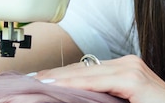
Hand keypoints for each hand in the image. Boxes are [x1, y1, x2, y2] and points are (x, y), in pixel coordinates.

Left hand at [34, 55, 164, 102]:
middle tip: (28, 82)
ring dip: (59, 78)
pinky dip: (75, 83)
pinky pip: (98, 81)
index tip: (37, 83)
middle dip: (55, 77)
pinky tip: (56, 86)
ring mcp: (133, 69)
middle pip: (82, 70)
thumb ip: (104, 100)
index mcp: (125, 72)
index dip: (60, 78)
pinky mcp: (136, 79)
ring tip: (35, 83)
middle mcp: (128, 65)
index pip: (85, 73)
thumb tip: (79, 99)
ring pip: (86, 73)